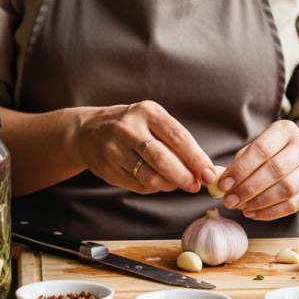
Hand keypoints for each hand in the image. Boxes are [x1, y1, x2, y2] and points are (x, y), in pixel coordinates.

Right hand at [73, 101, 216, 194]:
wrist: (87, 132)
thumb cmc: (132, 126)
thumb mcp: (152, 121)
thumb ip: (176, 141)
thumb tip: (203, 169)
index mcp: (147, 112)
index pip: (177, 137)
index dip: (196, 158)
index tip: (210, 173)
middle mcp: (128, 128)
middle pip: (162, 159)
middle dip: (184, 176)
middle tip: (196, 186)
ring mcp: (114, 150)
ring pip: (150, 177)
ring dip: (169, 185)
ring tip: (177, 184)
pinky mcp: (108, 169)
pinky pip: (138, 185)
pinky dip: (153, 187)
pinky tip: (156, 181)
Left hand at [218, 120, 298, 219]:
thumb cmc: (273, 153)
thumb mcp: (259, 147)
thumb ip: (241, 161)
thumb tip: (223, 181)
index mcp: (286, 130)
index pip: (262, 149)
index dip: (241, 169)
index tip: (224, 184)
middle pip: (275, 170)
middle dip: (248, 188)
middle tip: (229, 200)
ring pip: (286, 189)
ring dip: (258, 202)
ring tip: (240, 207)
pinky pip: (292, 206)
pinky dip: (270, 212)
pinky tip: (253, 213)